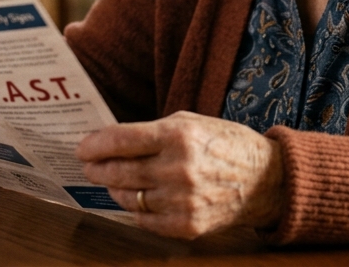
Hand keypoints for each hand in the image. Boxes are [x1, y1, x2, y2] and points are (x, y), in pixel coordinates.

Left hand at [76, 111, 284, 238]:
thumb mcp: (191, 123)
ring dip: (115, 189)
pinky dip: (136, 209)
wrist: (265, 180)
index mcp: (179, 136)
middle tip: (89, 166)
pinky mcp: (186, 225)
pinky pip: (144, 220)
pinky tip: (138, 198)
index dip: (95, 145)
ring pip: (128, 197)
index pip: (121, 141)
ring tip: (114, 181)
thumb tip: (110, 141)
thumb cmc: (226, 145)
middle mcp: (178, 169)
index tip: (82, 148)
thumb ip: (152, 131)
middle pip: (118, 171)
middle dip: (97, 168)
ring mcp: (182, 201)